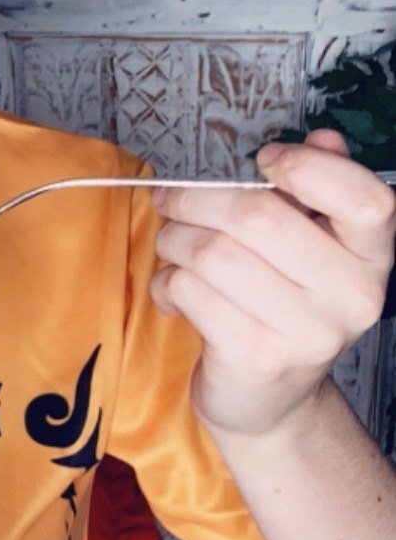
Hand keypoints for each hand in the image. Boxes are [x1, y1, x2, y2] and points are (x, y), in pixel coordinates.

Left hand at [147, 128, 395, 439]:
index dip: (309, 168)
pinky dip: (168, 282)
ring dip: (175, 240)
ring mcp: (306, 333)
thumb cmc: (284, 309)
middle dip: (200, 199)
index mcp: (372, 259)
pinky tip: (173, 289)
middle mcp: (351, 297)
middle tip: (172, 200)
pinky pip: (191, 291)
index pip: (366, 199)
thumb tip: (323, 137)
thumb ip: (318, 192)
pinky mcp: (254, 358)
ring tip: (171, 246)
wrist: (269, 402)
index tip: (265, 160)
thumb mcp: (311, 249)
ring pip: (214, 252)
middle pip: (261, 216)